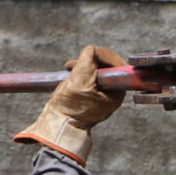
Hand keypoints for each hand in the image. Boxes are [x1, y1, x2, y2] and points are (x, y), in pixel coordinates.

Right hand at [15, 45, 129, 158]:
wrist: (57, 125)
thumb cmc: (70, 106)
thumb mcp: (80, 78)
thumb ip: (89, 59)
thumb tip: (92, 49)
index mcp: (117, 93)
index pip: (118, 65)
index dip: (104, 56)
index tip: (89, 55)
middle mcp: (113, 94)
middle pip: (107, 67)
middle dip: (90, 61)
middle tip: (74, 63)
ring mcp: (102, 96)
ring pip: (96, 71)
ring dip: (83, 66)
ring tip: (69, 68)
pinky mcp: (91, 97)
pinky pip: (89, 78)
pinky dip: (80, 73)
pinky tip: (69, 73)